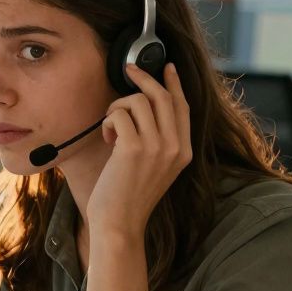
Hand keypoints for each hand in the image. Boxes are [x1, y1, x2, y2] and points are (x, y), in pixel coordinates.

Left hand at [88, 63, 191, 238]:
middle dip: (142, 78)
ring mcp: (157, 147)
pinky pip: (120, 114)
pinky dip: (109, 121)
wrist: (119, 224)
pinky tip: (107, 139)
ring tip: (111, 128)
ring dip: (118, 107)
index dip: (174, 83)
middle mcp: (175, 147)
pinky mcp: (134, 148)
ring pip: (138, 101)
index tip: (166, 67)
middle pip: (162, 96)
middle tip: (128, 71)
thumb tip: (145, 105)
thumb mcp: (155, 167)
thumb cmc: (129, 197)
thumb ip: (159, 140)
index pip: (183, 107)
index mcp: (184, 152)